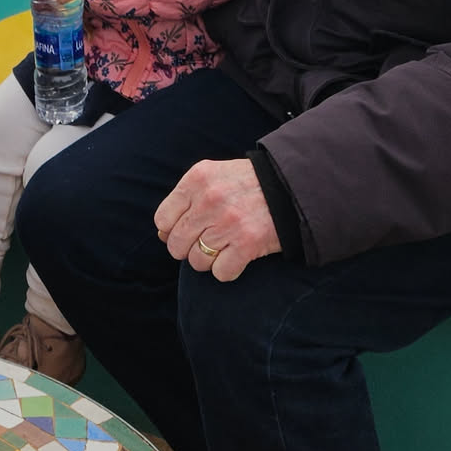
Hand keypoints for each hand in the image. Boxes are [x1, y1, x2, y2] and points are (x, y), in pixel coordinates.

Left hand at [154, 157, 280, 282]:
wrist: (288, 187)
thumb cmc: (245, 184)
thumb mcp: (212, 177)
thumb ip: (185, 201)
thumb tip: (162, 234)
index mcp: (197, 179)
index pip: (162, 220)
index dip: (172, 230)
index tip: (188, 229)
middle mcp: (209, 200)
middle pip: (177, 244)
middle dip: (188, 249)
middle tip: (207, 241)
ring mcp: (227, 223)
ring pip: (197, 261)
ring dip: (209, 260)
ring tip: (225, 246)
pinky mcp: (247, 244)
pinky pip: (220, 272)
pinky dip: (227, 269)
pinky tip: (237, 255)